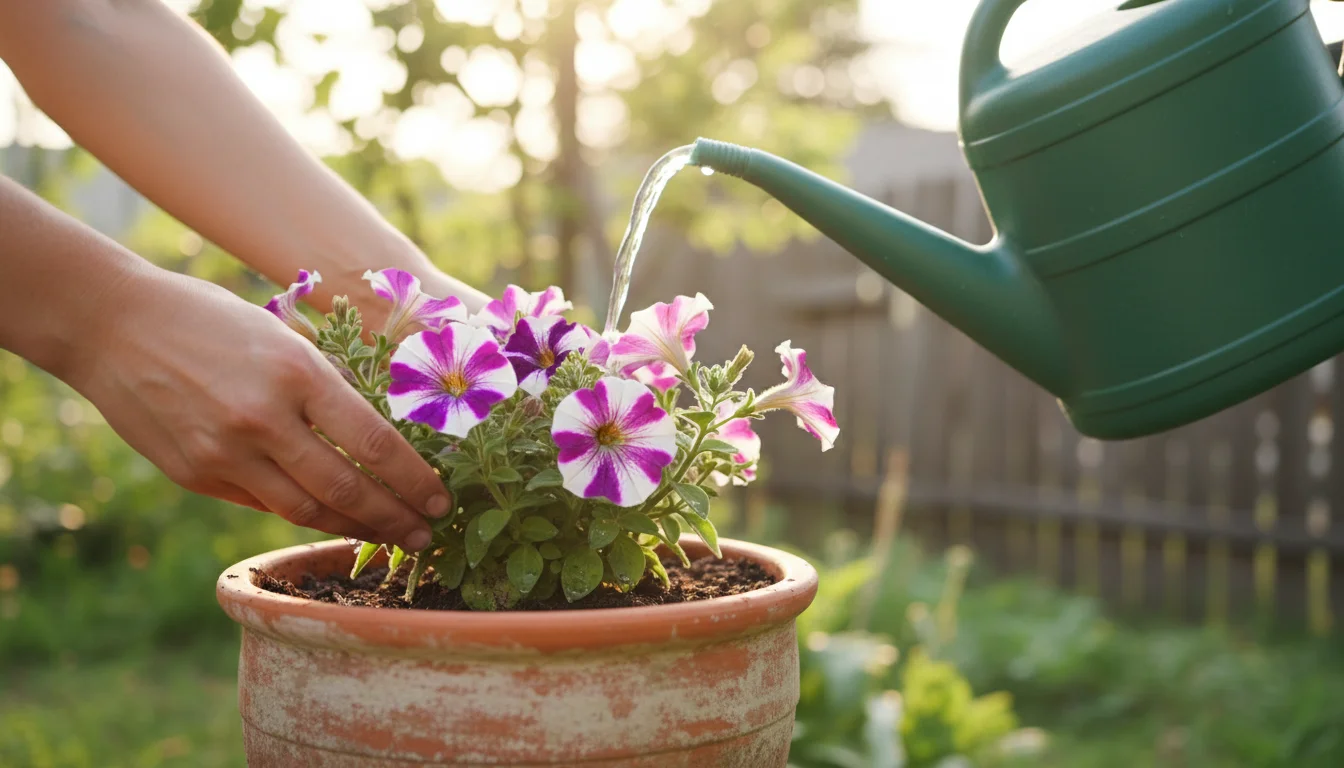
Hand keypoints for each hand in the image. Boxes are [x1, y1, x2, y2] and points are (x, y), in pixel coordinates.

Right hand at [70, 268, 448, 549]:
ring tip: (388, 537)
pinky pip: (263, 504)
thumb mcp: (282, 337)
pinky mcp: (196, 475)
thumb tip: (377, 441)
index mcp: (296, 374)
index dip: (415, 481)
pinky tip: (330, 518)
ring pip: (304, 510)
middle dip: (395, 519)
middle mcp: (263, 419)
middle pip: (346, 489)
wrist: (112, 325)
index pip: (375, 444)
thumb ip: (325, 388)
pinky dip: (302, 514)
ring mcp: (224, 453)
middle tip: (426, 535)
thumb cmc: (210, 319)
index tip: (441, 499)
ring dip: (353, 528)